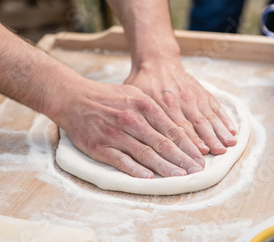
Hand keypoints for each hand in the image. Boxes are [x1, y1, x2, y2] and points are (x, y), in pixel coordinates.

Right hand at [54, 79, 204, 178]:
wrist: (74, 98)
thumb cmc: (108, 97)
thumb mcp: (135, 95)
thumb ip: (155, 111)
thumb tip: (178, 128)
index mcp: (144, 105)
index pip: (172, 129)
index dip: (188, 145)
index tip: (200, 157)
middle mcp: (132, 119)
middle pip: (162, 143)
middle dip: (182, 159)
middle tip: (197, 171)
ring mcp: (116, 134)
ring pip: (145, 154)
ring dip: (164, 167)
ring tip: (179, 177)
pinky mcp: (100, 147)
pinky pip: (121, 161)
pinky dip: (136, 170)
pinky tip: (148, 179)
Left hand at [124, 55, 236, 155]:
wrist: (158, 60)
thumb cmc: (143, 82)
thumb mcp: (134, 96)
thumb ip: (138, 116)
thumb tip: (134, 139)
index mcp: (164, 104)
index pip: (178, 127)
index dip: (189, 141)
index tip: (199, 154)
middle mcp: (182, 101)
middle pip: (197, 124)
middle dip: (209, 140)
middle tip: (218, 155)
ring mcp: (194, 97)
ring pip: (209, 116)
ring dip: (220, 132)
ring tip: (229, 146)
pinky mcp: (202, 93)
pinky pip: (216, 107)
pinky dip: (225, 119)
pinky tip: (232, 131)